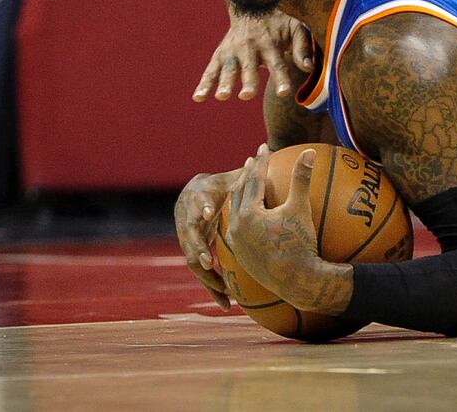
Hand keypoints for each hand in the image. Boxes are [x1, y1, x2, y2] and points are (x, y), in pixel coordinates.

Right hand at [174, 167, 242, 308]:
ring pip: (194, 261)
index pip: (197, 204)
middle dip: (200, 250)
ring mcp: (188, 241)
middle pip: (191, 238)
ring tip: (223, 291)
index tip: (210, 212)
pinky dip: (211, 288)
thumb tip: (268, 153)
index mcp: (197, 202)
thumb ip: (244, 174)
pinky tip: (225, 304)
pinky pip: (201, 274)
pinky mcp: (194, 254)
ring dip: (207, 276)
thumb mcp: (228, 179)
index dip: (202, 208)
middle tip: (211, 262)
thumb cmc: (217, 186)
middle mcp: (188, 223)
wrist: (193, 196)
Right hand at [194, 9, 313, 101]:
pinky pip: (211, 70)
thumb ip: (303, 47)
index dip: (281, 78)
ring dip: (224, 82)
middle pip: (249, 67)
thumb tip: (309, 68)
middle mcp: (249, 47)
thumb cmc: (278, 23)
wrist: (251, 6)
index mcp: (270, 43)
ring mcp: (232, 51)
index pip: (277, 63)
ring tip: (222, 97)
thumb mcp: (296, 28)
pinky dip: (204, 84)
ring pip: (228, 68)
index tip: (284, 93)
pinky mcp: (220, 55)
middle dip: (248, 81)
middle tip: (246, 95)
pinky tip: (198, 98)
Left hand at [223, 144, 349, 313]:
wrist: (297, 282)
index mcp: (248, 214)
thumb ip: (301, 179)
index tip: (264, 147)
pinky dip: (242, 215)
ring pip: (235, 212)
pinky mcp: (242, 256)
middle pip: (239, 193)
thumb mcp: (300, 209)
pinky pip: (237, 229)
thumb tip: (309, 152)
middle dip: (246, 175)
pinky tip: (249, 214)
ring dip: (241, 194)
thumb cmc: (300, 244)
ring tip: (247, 183)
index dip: (260, 162)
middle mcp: (237, 227)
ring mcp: (237, 243)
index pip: (253, 180)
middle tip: (252, 160)